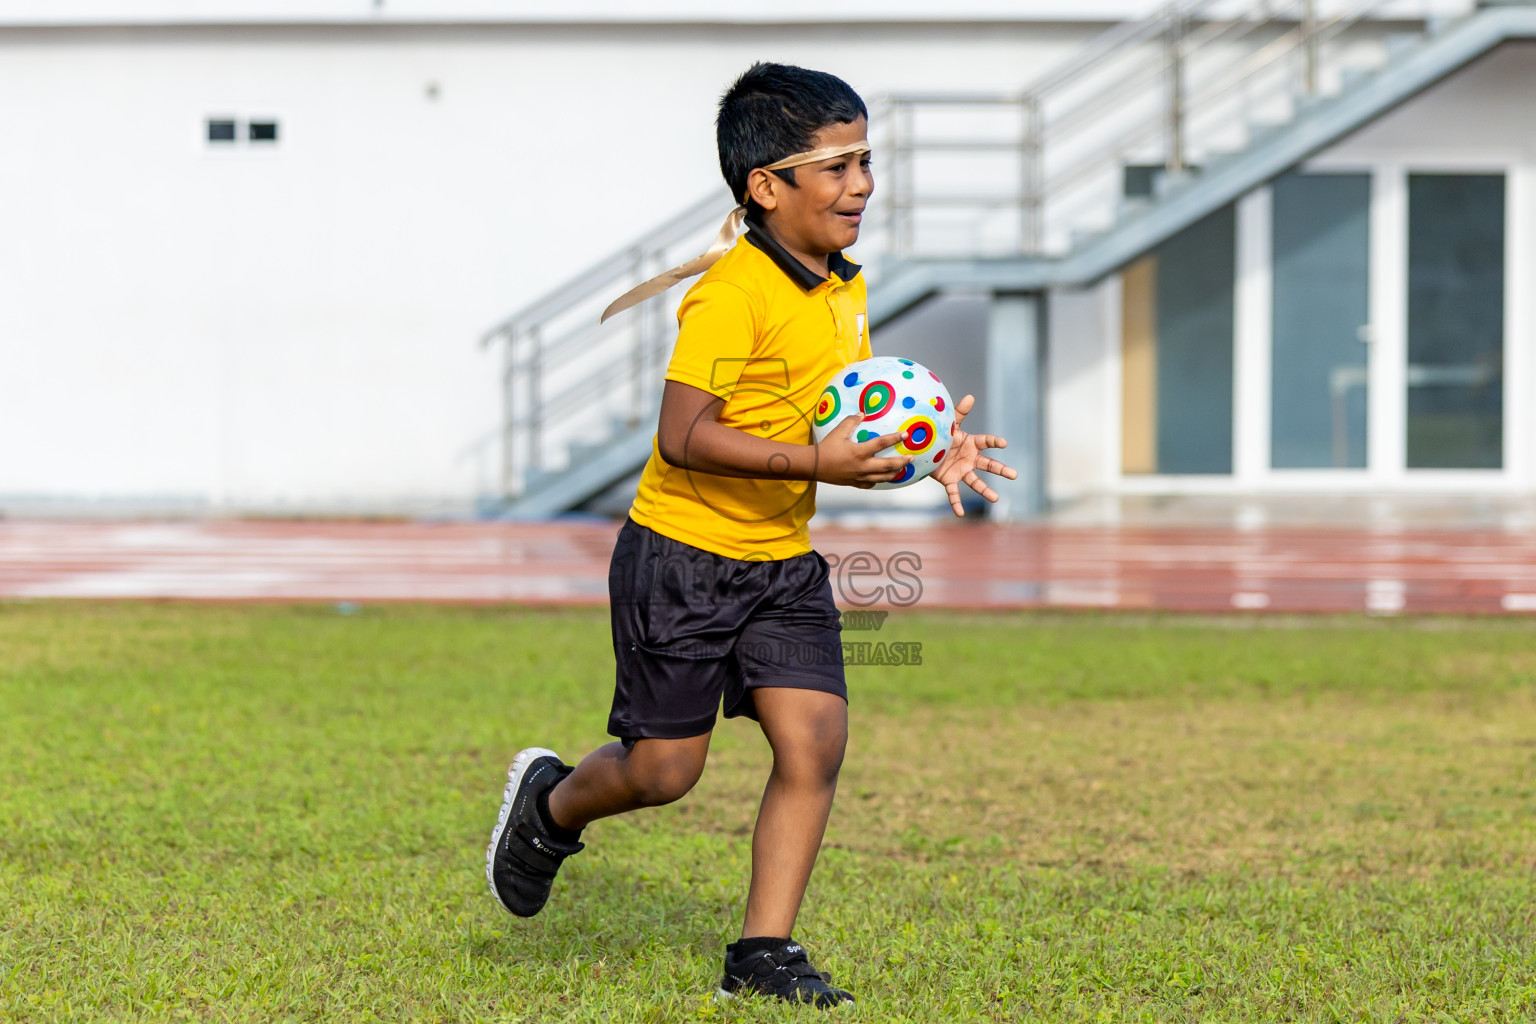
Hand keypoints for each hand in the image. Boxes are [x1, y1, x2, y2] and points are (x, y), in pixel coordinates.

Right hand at [814, 414, 911, 487]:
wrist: (814, 466)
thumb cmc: (826, 447)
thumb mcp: (838, 431)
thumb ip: (851, 421)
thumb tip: (863, 413)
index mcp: (859, 452)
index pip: (882, 443)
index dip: (895, 438)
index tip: (905, 435)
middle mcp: (862, 466)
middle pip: (888, 465)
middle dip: (902, 462)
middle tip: (911, 458)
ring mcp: (859, 476)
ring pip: (883, 477)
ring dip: (895, 473)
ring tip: (903, 469)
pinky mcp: (855, 483)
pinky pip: (871, 483)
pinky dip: (879, 480)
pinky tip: (883, 477)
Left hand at [930, 394, 1016, 515]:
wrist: (925, 449)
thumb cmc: (940, 435)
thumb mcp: (949, 425)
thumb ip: (959, 413)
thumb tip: (970, 397)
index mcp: (971, 444)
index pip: (986, 442)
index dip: (994, 442)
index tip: (1003, 443)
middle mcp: (970, 459)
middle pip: (989, 465)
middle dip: (1001, 470)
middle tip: (1014, 475)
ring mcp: (961, 471)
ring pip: (976, 482)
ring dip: (985, 491)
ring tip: (996, 499)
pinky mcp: (950, 480)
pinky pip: (954, 493)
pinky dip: (957, 503)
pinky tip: (960, 514)